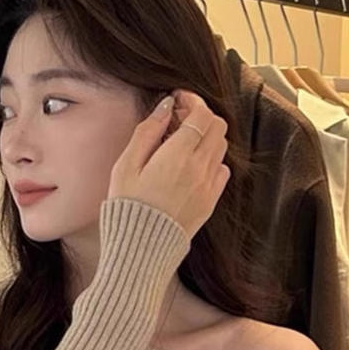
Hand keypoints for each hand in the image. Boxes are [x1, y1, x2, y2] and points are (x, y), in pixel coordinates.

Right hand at [107, 89, 230, 243]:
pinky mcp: (210, 202)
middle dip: (201, 116)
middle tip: (180, 120)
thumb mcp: (126, 165)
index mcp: (178, 155)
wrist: (140, 249)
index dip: (192, 101)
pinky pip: (222, 171)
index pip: (201, 114)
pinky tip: (191, 166)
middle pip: (217, 127)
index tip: (178, 100)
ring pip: (221, 147)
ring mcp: (208, 187)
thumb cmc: (127, 207)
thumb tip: (165, 106)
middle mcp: (199, 168)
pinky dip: (211, 161)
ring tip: (183, 143)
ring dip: (206, 137)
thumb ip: (147, 132)